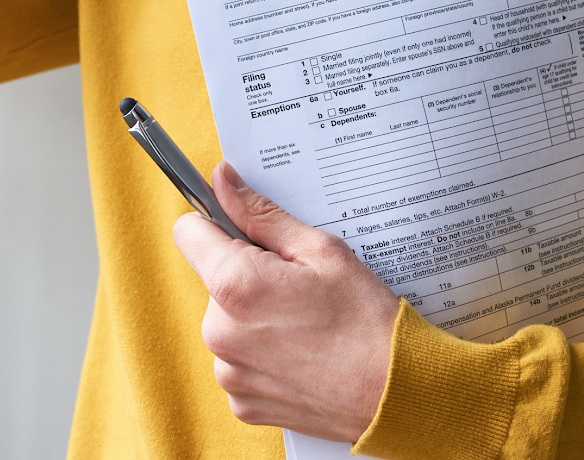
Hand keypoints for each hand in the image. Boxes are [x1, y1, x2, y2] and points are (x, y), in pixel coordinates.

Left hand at [172, 162, 399, 442]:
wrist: (395, 392)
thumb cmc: (365, 319)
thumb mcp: (321, 250)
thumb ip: (262, 214)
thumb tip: (222, 180)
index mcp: (235, 285)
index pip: (189, 232)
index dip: (217, 224)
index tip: (246, 232)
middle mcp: (219, 332)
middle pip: (213, 280)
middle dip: (247, 275)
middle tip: (297, 286)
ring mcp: (228, 372)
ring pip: (226, 321)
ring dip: (253, 317)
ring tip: (304, 324)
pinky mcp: (241, 402)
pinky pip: (238, 361)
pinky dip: (262, 355)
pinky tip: (300, 354)